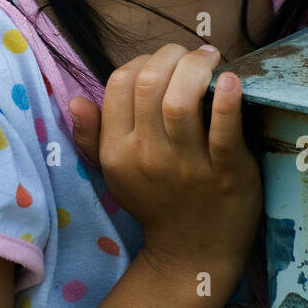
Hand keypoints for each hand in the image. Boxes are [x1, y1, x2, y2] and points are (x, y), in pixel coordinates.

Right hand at [67, 43, 262, 277]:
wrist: (193, 253)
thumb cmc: (155, 201)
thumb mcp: (114, 173)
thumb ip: (92, 136)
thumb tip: (75, 101)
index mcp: (117, 151)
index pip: (119, 84)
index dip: (142, 61)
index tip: (164, 62)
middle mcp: (147, 155)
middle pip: (149, 83)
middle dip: (171, 55)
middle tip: (192, 53)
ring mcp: (187, 165)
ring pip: (181, 100)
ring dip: (196, 68)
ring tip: (211, 58)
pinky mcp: (226, 173)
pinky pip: (224, 131)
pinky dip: (228, 101)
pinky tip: (232, 81)